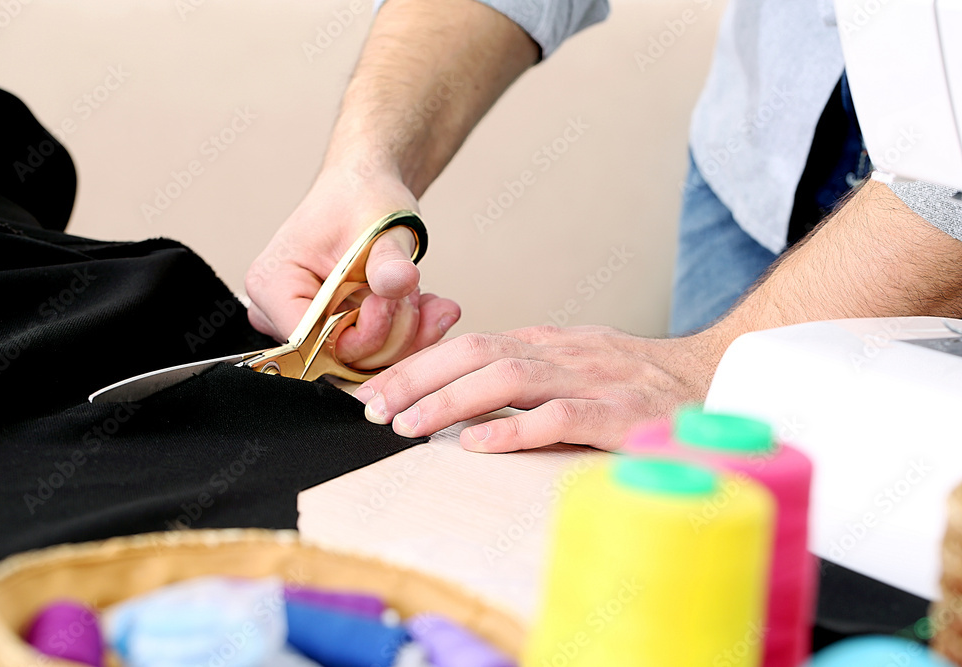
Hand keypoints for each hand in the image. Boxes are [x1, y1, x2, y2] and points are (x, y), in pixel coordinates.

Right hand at [245, 171, 460, 367]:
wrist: (365, 191)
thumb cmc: (360, 198)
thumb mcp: (379, 224)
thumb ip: (388, 260)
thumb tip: (399, 282)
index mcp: (272, 284)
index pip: (312, 342)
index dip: (363, 331)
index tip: (393, 298)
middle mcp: (277, 313)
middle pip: (339, 357)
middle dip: (391, 331)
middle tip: (414, 292)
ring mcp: (302, 328)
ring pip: (362, 362)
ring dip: (405, 333)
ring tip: (421, 293)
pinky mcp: (328, 336)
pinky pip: (372, 355)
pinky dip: (406, 334)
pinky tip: (428, 307)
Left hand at [351, 325, 724, 451]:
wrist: (714, 378)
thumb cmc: (637, 383)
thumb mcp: (576, 366)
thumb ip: (526, 374)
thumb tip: (463, 398)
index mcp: (550, 342)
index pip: (471, 344)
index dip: (419, 366)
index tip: (378, 391)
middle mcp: (564, 353)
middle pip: (478, 354)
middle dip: (419, 379)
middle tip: (374, 408)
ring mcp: (593, 380)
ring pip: (510, 379)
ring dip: (451, 401)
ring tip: (408, 424)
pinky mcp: (621, 415)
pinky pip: (561, 418)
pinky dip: (515, 428)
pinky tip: (477, 444)